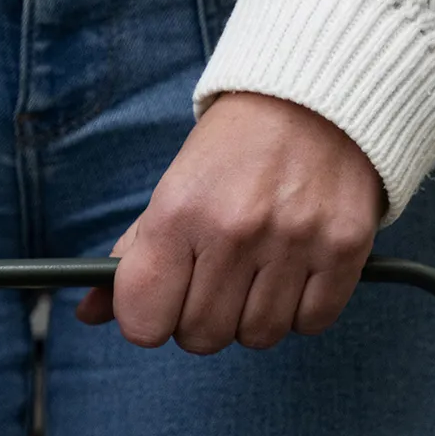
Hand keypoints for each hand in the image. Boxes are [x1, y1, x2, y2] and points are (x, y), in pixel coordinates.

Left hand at [76, 94, 384, 351]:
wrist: (313, 98)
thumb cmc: (232, 153)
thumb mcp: (170, 192)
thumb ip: (132, 257)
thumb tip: (90, 314)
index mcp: (178, 212)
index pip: (144, 320)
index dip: (147, 322)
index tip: (160, 305)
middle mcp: (235, 229)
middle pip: (202, 337)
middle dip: (201, 322)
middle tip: (213, 285)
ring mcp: (294, 240)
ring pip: (259, 336)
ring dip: (253, 318)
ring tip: (258, 273)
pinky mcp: (345, 247)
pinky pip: (311, 323)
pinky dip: (301, 310)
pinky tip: (295, 272)